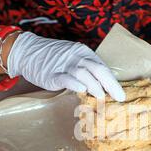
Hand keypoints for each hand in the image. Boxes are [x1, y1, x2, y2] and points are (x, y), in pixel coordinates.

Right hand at [6, 32, 125, 101]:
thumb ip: (87, 73)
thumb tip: (102, 90)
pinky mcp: (52, 73)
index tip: (121, 96)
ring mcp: (65, 64)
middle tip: (118, 99)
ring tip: (102, 98)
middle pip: (98, 70)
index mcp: (85, 54)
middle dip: (110, 85)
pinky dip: (74, 84)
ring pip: (83, 74)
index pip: (103, 68)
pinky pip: (65, 77)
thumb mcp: (74, 61)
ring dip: (94, 86)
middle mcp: (77, 56)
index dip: (114, 83)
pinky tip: (81, 90)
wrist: (28, 51)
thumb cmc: (54, 59)